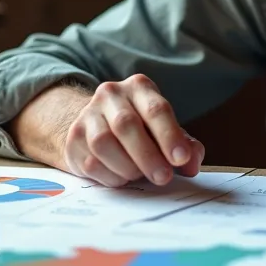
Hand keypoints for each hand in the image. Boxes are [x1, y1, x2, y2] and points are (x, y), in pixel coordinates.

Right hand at [62, 74, 204, 187]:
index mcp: (139, 88)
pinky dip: (111, 176)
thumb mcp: (165, 131)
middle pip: (126, 124)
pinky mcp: (73, 138)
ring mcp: (87, 115)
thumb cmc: (141, 130)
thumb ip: (184, 146)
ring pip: (103, 143)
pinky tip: (122, 178)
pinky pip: (90, 162)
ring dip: (126, 166)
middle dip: (148, 155)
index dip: (170, 136)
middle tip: (163, 177)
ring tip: (140, 176)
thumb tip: (192, 164)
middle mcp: (110, 95)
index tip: (181, 159)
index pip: (156, 109)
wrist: (97, 126)